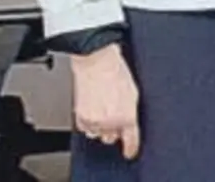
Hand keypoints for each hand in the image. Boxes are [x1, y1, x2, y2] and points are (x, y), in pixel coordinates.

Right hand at [70, 44, 140, 158]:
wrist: (96, 63)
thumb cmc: (116, 73)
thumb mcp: (133, 94)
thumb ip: (131, 112)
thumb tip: (129, 123)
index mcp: (128, 116)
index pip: (131, 140)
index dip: (131, 148)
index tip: (130, 152)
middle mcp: (111, 123)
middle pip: (112, 137)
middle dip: (113, 130)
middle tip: (112, 114)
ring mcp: (95, 122)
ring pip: (97, 134)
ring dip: (100, 126)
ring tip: (102, 108)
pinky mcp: (80, 118)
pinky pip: (85, 128)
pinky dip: (88, 122)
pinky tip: (92, 108)